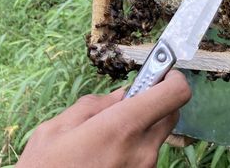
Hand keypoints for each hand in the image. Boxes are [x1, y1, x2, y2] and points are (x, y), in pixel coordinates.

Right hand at [16, 70, 190, 167]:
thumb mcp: (55, 131)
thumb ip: (94, 106)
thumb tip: (122, 95)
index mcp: (121, 128)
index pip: (174, 94)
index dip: (172, 78)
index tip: (160, 72)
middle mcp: (141, 151)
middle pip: (170, 114)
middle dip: (154, 103)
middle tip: (127, 104)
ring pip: (155, 137)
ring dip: (139, 129)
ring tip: (104, 138)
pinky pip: (145, 157)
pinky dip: (132, 149)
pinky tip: (104, 156)